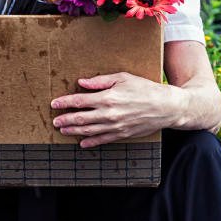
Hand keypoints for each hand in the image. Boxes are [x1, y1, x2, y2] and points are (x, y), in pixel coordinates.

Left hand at [50, 72, 183, 147]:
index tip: (55, 104)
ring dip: (74, 131)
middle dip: (65, 119)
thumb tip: (82, 82)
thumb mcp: (123, 78)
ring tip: (63, 130)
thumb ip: (100, 81)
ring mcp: (115, 126)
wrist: (166, 107)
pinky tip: (82, 142)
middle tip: (55, 121)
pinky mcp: (122, 134)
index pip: (80, 100)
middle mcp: (110, 113)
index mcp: (108, 97)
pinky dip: (90, 142)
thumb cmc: (146, 89)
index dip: (65, 102)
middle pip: (81, 118)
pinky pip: (102, 140)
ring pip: (89, 130)